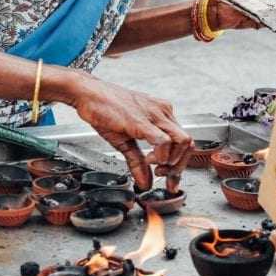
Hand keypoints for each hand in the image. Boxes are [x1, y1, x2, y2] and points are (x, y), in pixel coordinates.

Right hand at [68, 75, 192, 186]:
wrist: (87, 92)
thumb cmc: (104, 108)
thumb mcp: (123, 141)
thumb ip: (137, 162)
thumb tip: (145, 183)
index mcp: (161, 115)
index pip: (183, 142)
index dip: (180, 166)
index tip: (170, 181)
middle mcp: (162, 112)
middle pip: (187, 143)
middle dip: (179, 167)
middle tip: (162, 176)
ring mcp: (154, 114)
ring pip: (182, 141)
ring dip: (172, 162)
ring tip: (155, 167)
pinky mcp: (141, 120)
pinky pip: (163, 140)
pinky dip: (161, 155)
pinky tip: (150, 160)